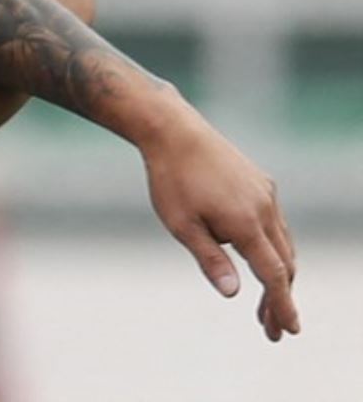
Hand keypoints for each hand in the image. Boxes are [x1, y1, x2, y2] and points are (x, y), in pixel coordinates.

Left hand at [139, 110, 299, 340]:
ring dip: (278, 273)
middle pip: (284, 263)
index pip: (274, 274)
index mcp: (246, 223)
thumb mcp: (182, 225)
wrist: (173, 130)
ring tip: (264, 301)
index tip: (289, 330)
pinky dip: (273, 247)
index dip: (282, 305)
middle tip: (272, 328)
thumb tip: (233, 294)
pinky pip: (275, 222)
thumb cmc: (171, 179)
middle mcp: (264, 209)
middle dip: (280, 297)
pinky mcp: (261, 183)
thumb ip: (210, 259)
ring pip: (283, 242)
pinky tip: (258, 257)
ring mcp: (266, 194)